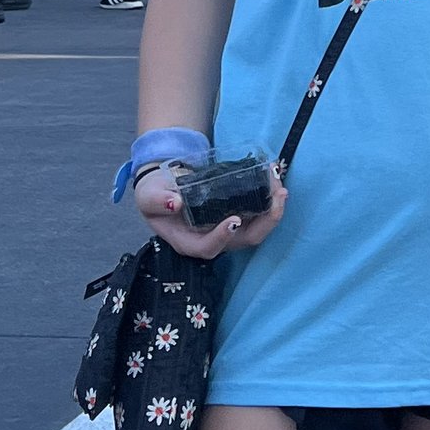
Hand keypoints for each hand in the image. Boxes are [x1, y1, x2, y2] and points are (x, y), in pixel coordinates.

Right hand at [133, 163, 287, 262]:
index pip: (209, 247)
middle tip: (277, 196)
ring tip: (281, 187)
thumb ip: (157, 200)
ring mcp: (227, 230)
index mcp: (188, 242)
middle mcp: (212, 240)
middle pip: (243, 241)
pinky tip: (275, 181)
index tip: (233, 219)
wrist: (163, 187)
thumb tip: (175, 202)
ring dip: (272, 211)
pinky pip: (257, 214)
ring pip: (255, 229)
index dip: (222, 237)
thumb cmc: (154, 195)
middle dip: (265, 222)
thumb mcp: (148, 196)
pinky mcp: (236, 216)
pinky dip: (269, 200)